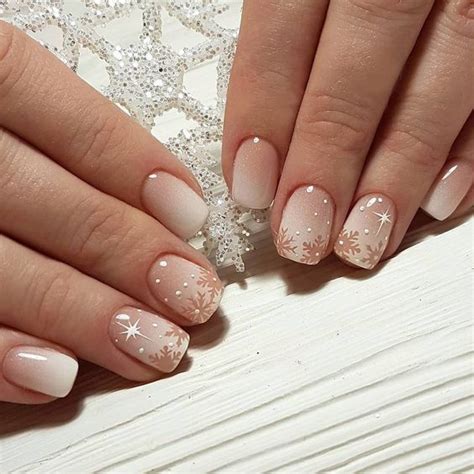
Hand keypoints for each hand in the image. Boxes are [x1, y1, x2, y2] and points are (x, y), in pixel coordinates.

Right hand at [0, 22, 222, 403]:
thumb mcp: (13, 96)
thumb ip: (75, 141)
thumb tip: (170, 203)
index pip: (72, 126)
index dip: (137, 172)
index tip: (192, 217)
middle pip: (48, 205)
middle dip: (130, 257)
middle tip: (192, 297)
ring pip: (4, 273)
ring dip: (85, 318)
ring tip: (153, 346)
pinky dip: (0, 356)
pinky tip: (56, 376)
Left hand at [223, 0, 472, 268]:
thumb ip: (282, 35)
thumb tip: (259, 148)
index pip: (283, 31)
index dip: (265, 115)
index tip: (250, 188)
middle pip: (361, 65)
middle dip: (330, 160)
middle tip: (305, 235)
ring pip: (443, 80)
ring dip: (399, 172)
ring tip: (365, 239)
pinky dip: (471, 150)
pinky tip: (440, 200)